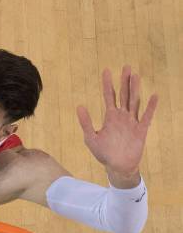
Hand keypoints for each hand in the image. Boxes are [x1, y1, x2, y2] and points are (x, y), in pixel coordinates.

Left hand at [76, 66, 157, 185]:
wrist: (117, 166)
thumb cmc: (103, 153)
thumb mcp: (91, 138)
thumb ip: (86, 122)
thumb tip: (79, 106)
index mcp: (110, 117)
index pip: (108, 96)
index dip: (107, 84)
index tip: (106, 70)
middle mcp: (122, 117)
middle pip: (123, 95)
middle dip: (124, 81)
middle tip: (126, 66)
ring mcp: (132, 122)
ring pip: (134, 102)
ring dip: (135, 89)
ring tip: (136, 75)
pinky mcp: (141, 130)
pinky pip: (146, 116)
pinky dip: (150, 107)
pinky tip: (153, 95)